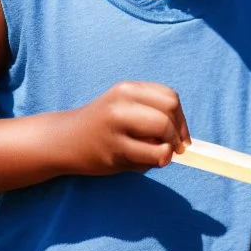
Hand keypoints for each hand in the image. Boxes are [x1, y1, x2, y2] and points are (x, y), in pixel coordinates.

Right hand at [68, 81, 190, 175]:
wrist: (66, 139)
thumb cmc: (104, 124)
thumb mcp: (125, 105)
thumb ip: (151, 110)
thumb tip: (183, 136)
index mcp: (128, 88)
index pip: (170, 98)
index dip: (181, 119)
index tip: (179, 134)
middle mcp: (122, 103)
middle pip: (170, 113)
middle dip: (178, 135)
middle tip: (174, 148)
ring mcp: (117, 126)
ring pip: (163, 135)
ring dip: (168, 149)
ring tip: (156, 154)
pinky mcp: (115, 150)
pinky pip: (152, 156)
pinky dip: (156, 161)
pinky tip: (143, 162)